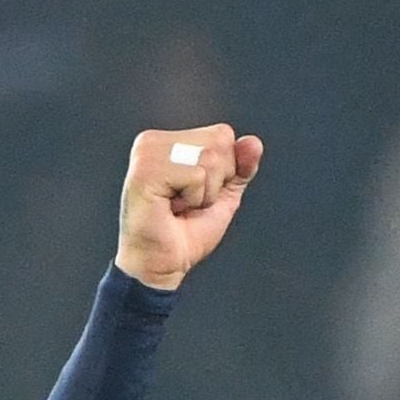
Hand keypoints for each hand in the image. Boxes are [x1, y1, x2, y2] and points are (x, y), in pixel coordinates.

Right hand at [113, 123, 260, 291]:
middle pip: (218, 141)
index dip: (223, 171)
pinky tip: (169, 208)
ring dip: (203, 193)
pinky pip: (196, 175)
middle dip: (215, 181)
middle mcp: (152, 142)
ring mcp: (147, 154)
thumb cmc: (183, 233)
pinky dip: (193, 199)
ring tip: (178, 207)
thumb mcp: (222, 194)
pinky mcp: (145, 172)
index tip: (194, 193)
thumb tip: (253, 142)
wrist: (161, 265)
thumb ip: (240, 167)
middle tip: (186, 203)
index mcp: (166, 141)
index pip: (222, 134)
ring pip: (210, 158)